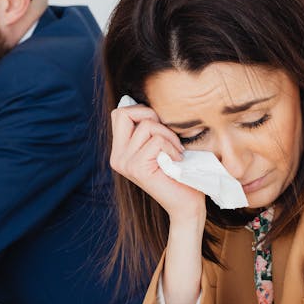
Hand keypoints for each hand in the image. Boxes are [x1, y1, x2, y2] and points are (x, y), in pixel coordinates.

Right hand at [110, 104, 205, 225]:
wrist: (186, 204)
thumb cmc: (178, 171)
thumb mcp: (159, 145)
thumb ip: (148, 127)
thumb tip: (138, 98)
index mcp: (120, 150)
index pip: (120, 113)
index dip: (141, 111)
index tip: (160, 127)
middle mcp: (117, 157)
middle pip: (124, 113)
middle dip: (151, 116)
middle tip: (168, 135)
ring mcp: (125, 163)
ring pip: (146, 126)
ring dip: (169, 136)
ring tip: (176, 152)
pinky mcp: (137, 168)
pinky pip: (156, 140)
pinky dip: (172, 147)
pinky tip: (177, 161)